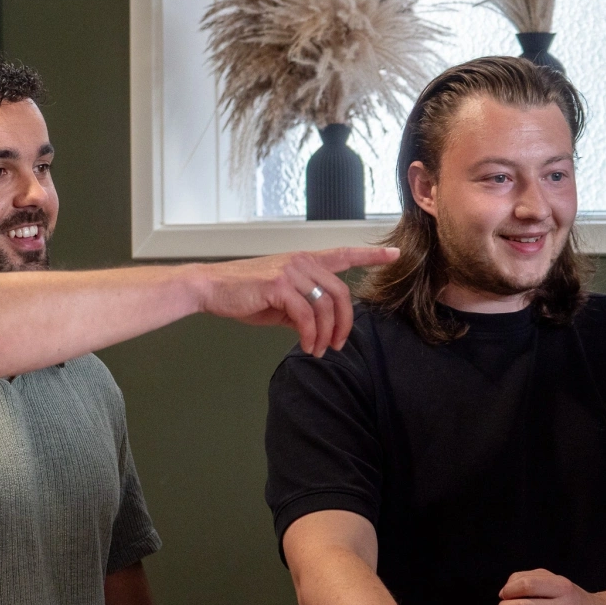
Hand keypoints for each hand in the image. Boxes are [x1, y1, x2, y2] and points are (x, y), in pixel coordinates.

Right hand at [195, 246, 398, 356]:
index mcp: (303, 261)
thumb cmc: (242, 294)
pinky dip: (310, 335)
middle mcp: (301, 261)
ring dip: (326, 334)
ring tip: (318, 350)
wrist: (211, 288)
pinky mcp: (279, 285)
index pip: (343, 254)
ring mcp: (290, 271)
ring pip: (326, 306)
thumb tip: (317, 328)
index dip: (371, 256)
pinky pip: (307, 315)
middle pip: (342, 293)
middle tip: (337, 344)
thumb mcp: (278, 301)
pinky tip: (306, 346)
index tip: (395, 255)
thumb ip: (301, 308)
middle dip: (345, 323)